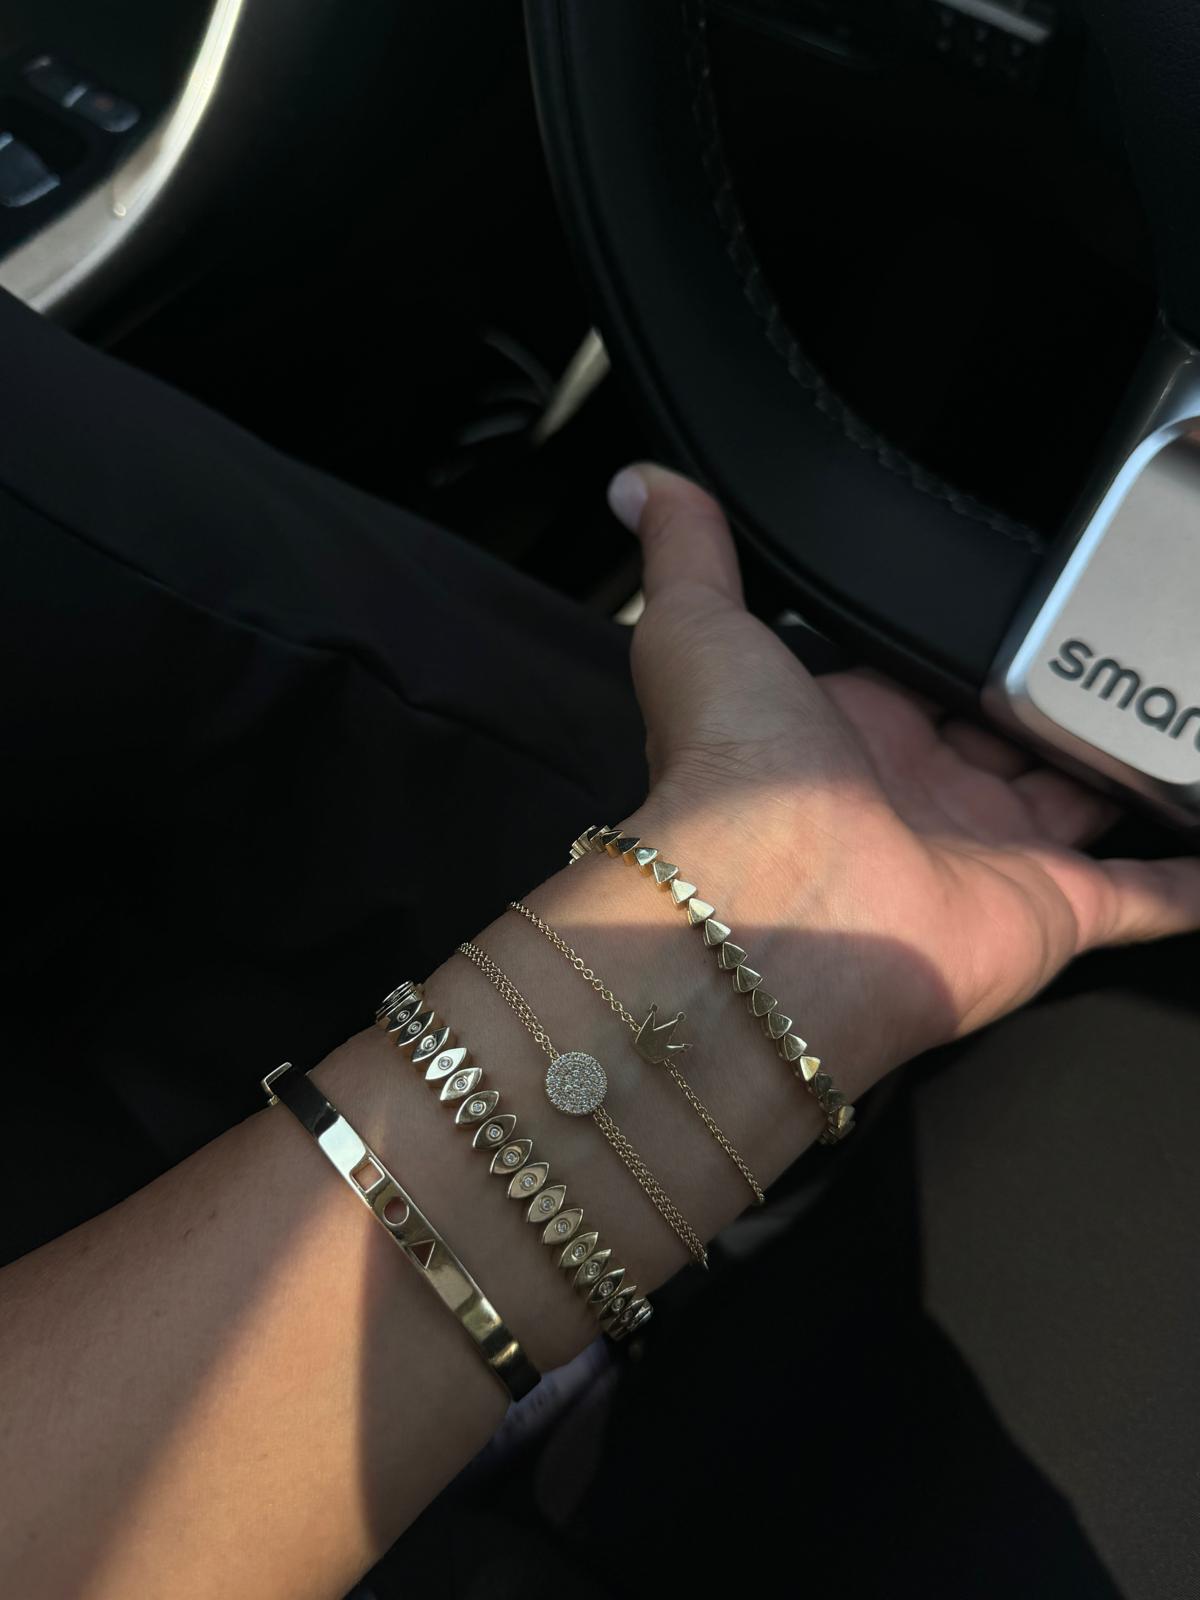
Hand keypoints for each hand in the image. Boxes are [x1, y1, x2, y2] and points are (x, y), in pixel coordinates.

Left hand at [608, 464, 1199, 1080]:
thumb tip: (643, 482)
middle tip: (1105, 650)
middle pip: (1007, 738)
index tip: (1006, 606)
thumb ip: (690, 552)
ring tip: (1174, 718)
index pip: (918, 677)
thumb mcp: (700, 628)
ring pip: (1082, 806)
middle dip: (1049, 702)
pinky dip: (1187, 883)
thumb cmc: (733, 774)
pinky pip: (1145, 897)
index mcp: (850, 730)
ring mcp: (992, 853)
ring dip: (1126, 774)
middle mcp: (922, 795)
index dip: (957, 645)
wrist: (777, 903)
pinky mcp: (1053, 907)